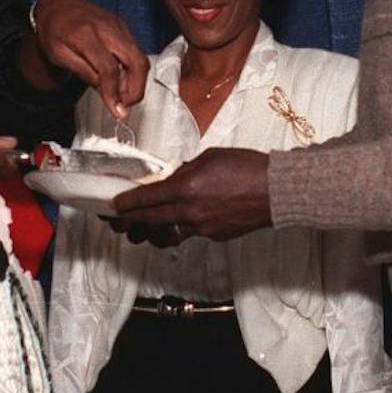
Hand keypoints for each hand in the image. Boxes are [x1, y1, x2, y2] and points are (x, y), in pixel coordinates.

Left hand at [30, 0, 148, 118]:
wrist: (58, 4)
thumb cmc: (55, 28)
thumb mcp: (58, 55)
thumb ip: (84, 73)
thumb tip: (106, 93)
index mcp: (86, 35)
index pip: (108, 68)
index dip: (114, 93)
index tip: (117, 111)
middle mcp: (108, 29)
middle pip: (136, 62)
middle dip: (136, 90)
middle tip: (124, 105)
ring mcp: (119, 27)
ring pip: (141, 58)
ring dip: (136, 82)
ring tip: (119, 94)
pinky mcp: (124, 28)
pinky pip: (136, 52)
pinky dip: (133, 70)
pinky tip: (120, 79)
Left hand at [110, 148, 271, 242]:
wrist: (277, 191)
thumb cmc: (248, 168)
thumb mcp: (210, 157)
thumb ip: (187, 170)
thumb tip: (175, 178)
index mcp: (185, 188)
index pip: (146, 199)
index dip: (126, 204)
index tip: (114, 205)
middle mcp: (189, 211)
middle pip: (149, 221)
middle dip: (128, 223)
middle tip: (116, 223)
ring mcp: (202, 227)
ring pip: (166, 234)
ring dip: (149, 234)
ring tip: (138, 233)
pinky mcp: (214, 235)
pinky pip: (189, 234)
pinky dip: (179, 230)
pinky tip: (176, 226)